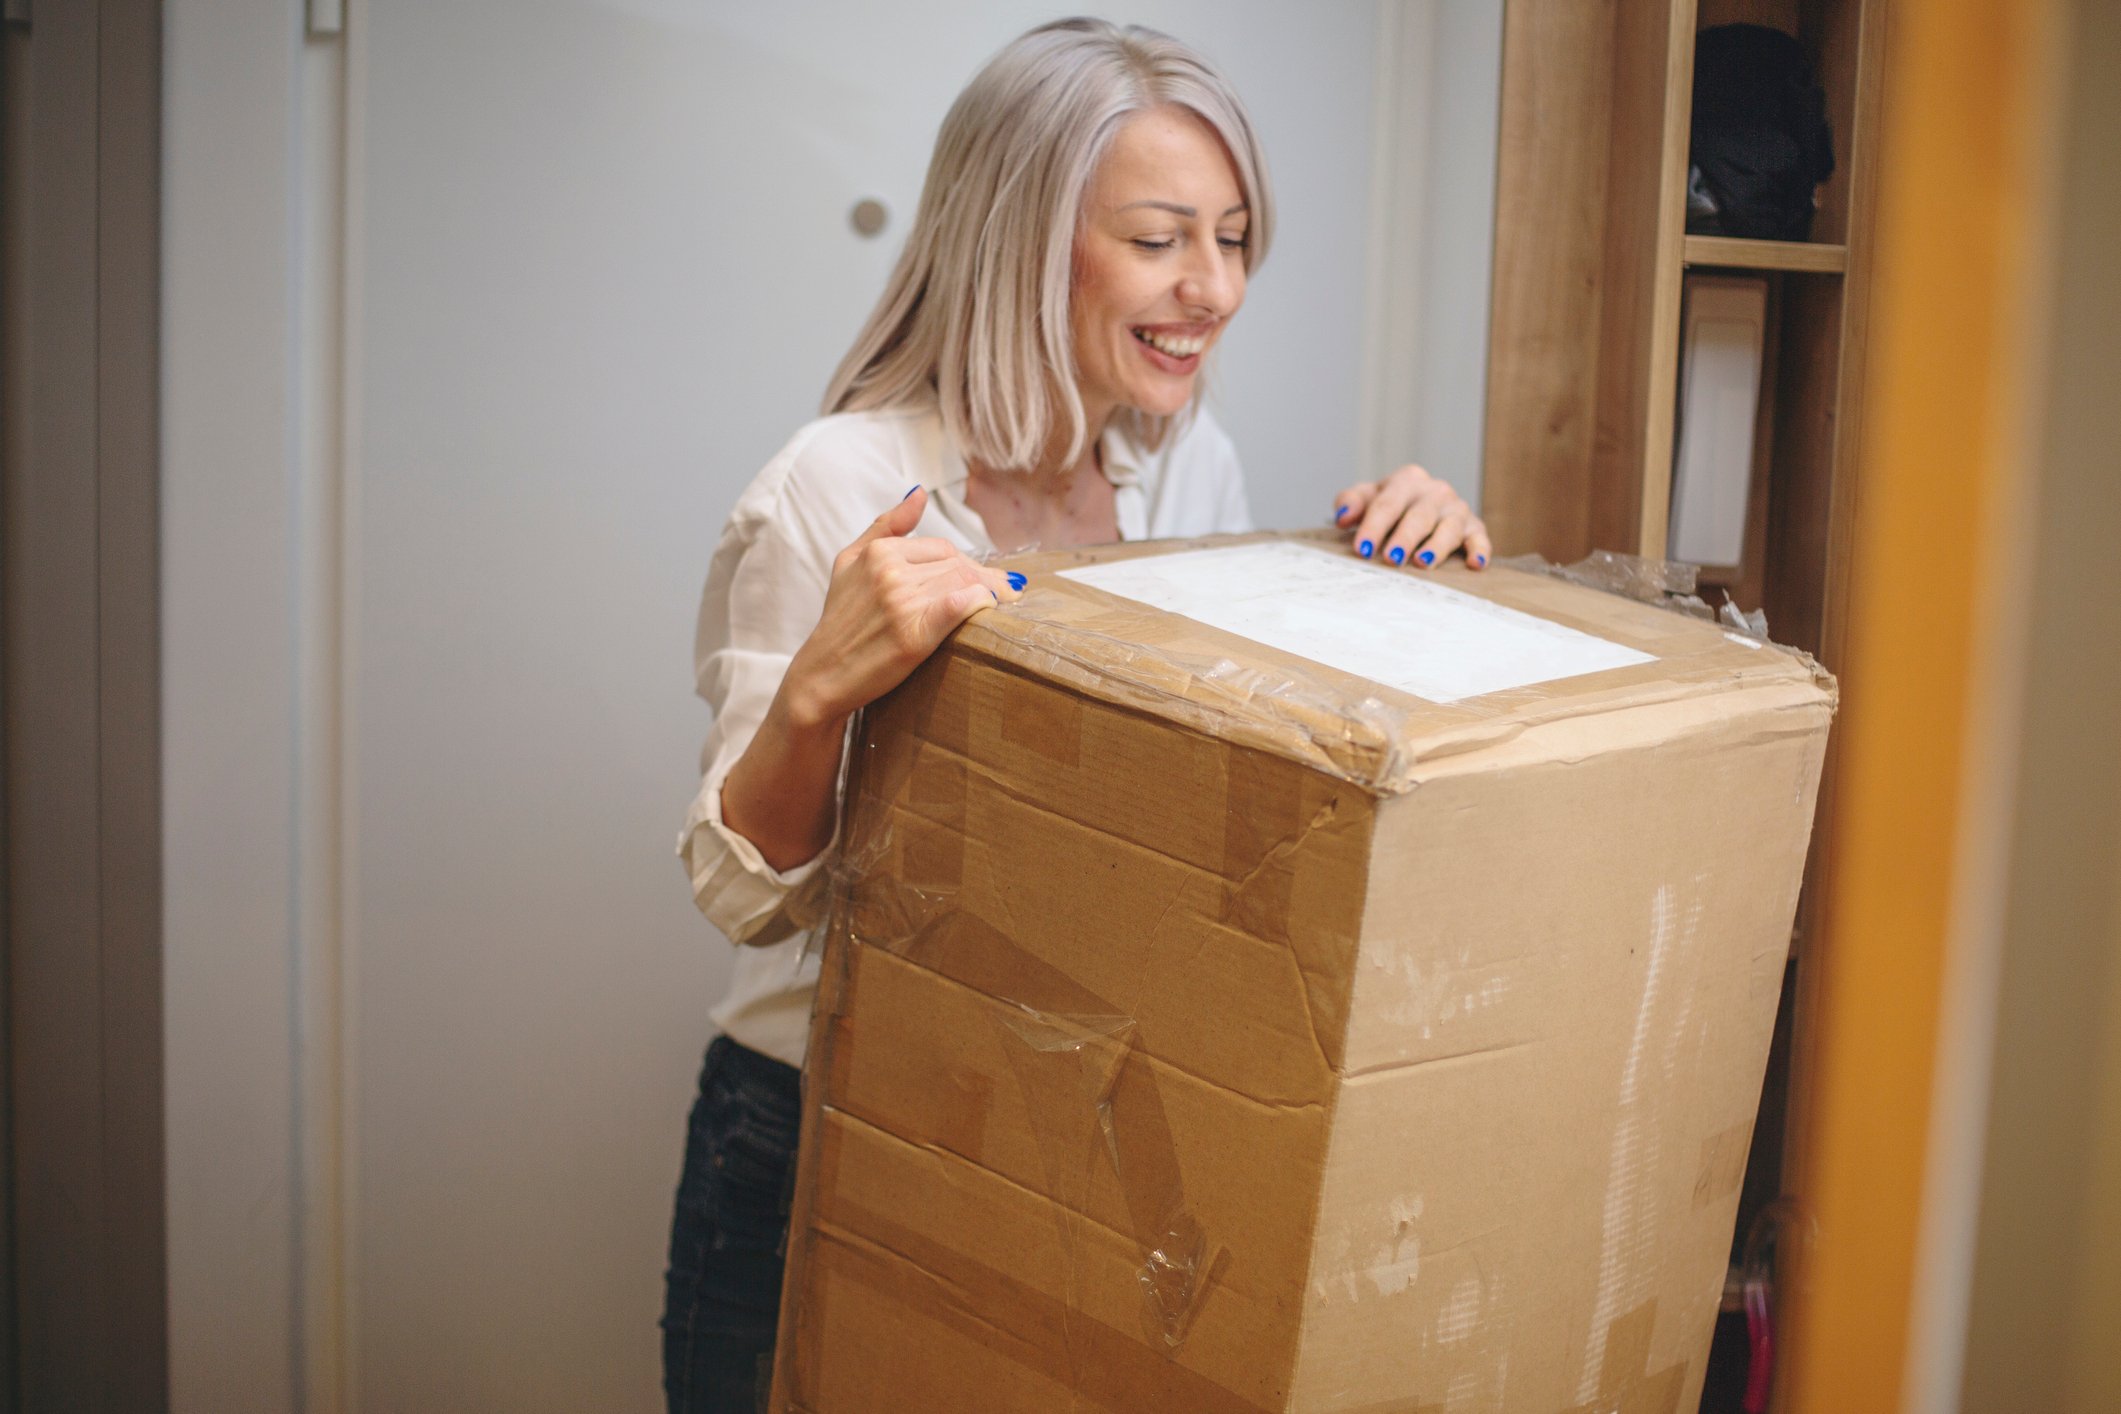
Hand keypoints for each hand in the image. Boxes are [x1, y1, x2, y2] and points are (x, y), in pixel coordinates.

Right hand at [779, 486, 1023, 728]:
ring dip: (990, 593)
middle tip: (1005, 593)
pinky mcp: (914, 633)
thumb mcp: (849, 562)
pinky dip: (981, 603)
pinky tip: (989, 610)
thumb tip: (919, 493)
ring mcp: (901, 601)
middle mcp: (890, 571)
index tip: (984, 580)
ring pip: (964, 583)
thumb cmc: (840, 622)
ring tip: (1004, 603)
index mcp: (879, 551)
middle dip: (985, 579)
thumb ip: (885, 525)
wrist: (822, 675)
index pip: (942, 548)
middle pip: (957, 565)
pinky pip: (961, 604)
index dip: (968, 564)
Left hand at [1331, 464, 1491, 569]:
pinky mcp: (1474, 526)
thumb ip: (1351, 502)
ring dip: (1437, 546)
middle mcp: (1435, 491)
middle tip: (1391, 559)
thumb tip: (1343, 516)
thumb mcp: (1368, 498)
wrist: (1420, 504)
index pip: (1387, 504)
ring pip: (1448, 528)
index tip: (1361, 549)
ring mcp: (1456, 509)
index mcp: (1407, 481)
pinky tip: (1475, 564)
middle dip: (1404, 538)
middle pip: (1418, 516)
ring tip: (1422, 563)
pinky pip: (1479, 538)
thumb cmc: (1390, 505)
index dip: (1373, 527)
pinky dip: (1479, 550)